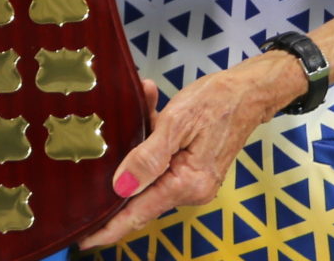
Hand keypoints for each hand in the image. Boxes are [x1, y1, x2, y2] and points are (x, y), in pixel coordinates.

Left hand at [79, 61, 298, 248]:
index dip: (111, 228)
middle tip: (91, 167)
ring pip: (148, 173)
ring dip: (135, 149)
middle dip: (118, 177)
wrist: (248, 92)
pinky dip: (150, 141)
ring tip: (140, 113)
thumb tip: (122, 187)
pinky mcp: (191, 168)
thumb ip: (147, 157)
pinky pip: (160, 161)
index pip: (139, 212)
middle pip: (140, 195)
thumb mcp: (177, 123)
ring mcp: (192, 180)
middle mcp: (191, 189)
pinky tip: (149, 111)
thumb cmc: (217, 102)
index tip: (85, 240)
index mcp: (187, 184)